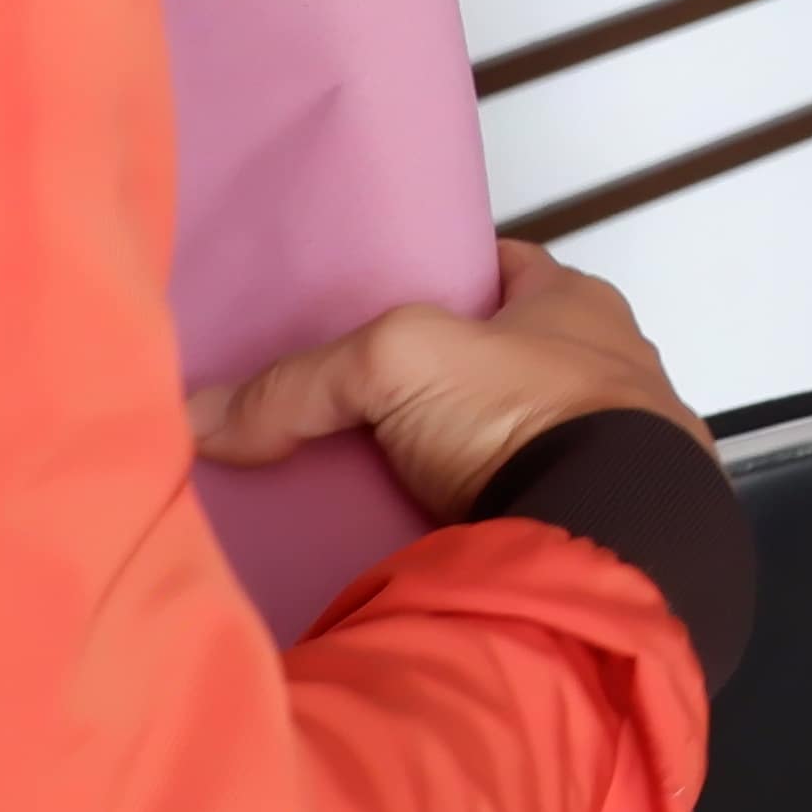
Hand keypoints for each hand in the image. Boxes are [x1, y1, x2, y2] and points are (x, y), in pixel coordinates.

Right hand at [189, 243, 704, 522]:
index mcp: (579, 303)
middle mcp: (609, 369)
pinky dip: (483, 519)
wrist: (608, 536)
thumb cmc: (524, 411)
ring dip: (460, 461)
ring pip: (512, 442)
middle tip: (356, 415)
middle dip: (439, 389)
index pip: (498, 272)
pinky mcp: (603, 522)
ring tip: (373, 487)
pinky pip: (528, 509)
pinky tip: (422, 539)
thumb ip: (298, 384)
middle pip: (500, 365)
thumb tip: (196, 418)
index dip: (438, 285)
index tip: (371, 311)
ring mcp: (616, 452)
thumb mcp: (396, 363)